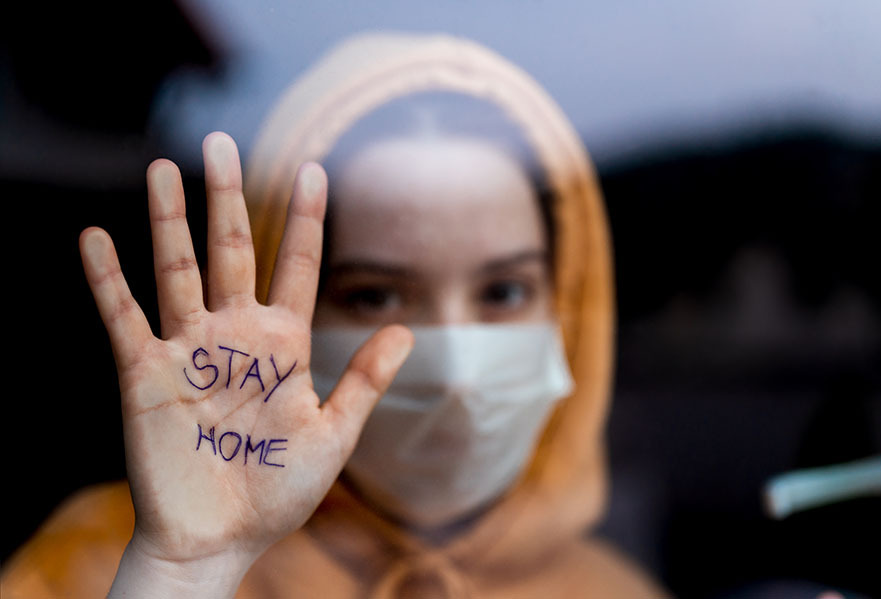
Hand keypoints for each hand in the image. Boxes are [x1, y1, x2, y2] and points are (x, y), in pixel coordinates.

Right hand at [80, 132, 412, 596]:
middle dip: (227, 197)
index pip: (299, 266)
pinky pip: (124, 318)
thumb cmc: (280, 492)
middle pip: (233, 251)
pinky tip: (95, 237)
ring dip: (168, 220)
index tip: (313, 169)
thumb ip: (365, 381)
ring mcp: (190, 351)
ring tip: (164, 166)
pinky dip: (107, 280)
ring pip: (179, 270)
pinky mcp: (146, 375)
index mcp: (284, 345)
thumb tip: (407, 330)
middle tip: (219, 142)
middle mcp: (236, 335)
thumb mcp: (333, 434)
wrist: (222, 540)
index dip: (307, 220)